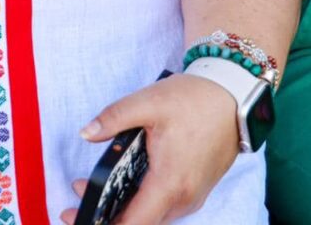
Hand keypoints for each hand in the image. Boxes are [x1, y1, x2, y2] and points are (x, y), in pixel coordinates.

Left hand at [59, 73, 238, 224]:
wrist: (233, 98)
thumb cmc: (193, 99)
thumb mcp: (148, 101)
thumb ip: (113, 118)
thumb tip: (86, 133)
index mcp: (170, 182)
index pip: (135, 221)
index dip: (105, 223)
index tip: (77, 214)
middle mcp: (184, 198)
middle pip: (142, 222)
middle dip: (109, 215)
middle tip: (79, 192)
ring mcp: (193, 197)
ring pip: (154, 216)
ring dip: (126, 208)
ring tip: (96, 188)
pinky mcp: (196, 190)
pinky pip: (166, 207)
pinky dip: (143, 202)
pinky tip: (126, 185)